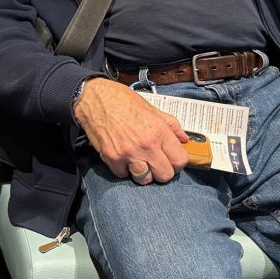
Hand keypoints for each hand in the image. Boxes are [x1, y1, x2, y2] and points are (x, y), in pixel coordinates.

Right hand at [74, 79, 188, 183]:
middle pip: (165, 176)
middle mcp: (147, 145)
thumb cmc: (123, 100)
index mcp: (159, 131)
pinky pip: (123, 175)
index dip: (177, 162)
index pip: (180, 161)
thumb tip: (184, 139)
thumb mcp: (152, 108)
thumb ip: (171, 125)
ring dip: (143, 173)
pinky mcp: (112, 158)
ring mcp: (129, 154)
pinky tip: (122, 157)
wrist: (95, 98)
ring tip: (138, 161)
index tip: (171, 160)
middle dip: (162, 171)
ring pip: (145, 180)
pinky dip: (123, 169)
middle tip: (155, 163)